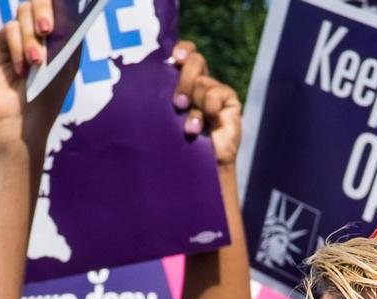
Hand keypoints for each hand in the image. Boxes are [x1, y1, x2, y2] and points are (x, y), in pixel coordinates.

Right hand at [0, 1, 76, 152]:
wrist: (22, 123)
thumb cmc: (48, 97)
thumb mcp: (66, 62)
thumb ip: (68, 31)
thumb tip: (66, 4)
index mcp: (60, 31)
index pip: (61, 1)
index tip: (67, 0)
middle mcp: (39, 30)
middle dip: (44, 10)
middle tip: (47, 29)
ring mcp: (19, 35)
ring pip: (24, 11)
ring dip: (31, 38)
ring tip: (36, 63)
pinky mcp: (1, 45)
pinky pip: (9, 29)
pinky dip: (18, 48)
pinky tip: (22, 70)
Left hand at [171, 41, 240, 169]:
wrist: (197, 170)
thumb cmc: (173, 146)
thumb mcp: (163, 119)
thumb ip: (160, 97)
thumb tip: (147, 80)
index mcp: (181, 81)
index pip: (184, 53)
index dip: (182, 50)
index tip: (175, 58)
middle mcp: (198, 83)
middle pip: (195, 61)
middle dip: (185, 80)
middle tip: (178, 104)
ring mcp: (215, 92)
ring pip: (203, 82)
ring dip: (195, 106)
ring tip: (190, 128)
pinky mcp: (229, 102)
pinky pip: (218, 94)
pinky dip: (210, 108)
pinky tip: (207, 124)